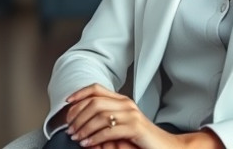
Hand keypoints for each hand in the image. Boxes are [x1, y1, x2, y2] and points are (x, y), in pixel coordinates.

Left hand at [65, 84, 183, 148]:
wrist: (165, 146)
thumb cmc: (142, 138)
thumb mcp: (122, 124)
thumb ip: (107, 119)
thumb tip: (82, 119)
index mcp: (122, 100)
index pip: (96, 89)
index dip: (79, 93)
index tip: (67, 102)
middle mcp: (126, 104)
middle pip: (94, 102)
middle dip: (78, 116)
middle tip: (70, 129)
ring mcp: (131, 115)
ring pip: (99, 115)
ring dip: (83, 128)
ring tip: (76, 138)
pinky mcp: (134, 128)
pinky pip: (108, 130)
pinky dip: (94, 138)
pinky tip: (88, 144)